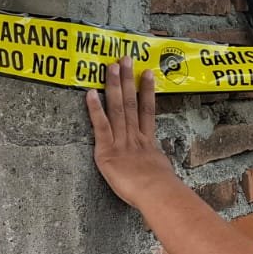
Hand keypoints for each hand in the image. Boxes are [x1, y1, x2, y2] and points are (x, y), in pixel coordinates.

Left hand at [86, 58, 180, 208]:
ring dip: (114, 86)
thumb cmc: (160, 192)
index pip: (147, 112)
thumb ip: (157, 167)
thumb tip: (160, 170)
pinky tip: (90, 93)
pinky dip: (95, 109)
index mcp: (147, 144)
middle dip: (128, 80)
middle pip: (131, 103)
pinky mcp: (107, 151)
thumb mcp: (162, 175)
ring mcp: (121, 142)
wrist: (156, 194)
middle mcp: (134, 138)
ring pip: (118, 109)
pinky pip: (100, 126)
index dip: (148, 91)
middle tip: (126, 59)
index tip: (148, 74)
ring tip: (112, 66)